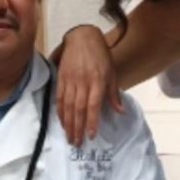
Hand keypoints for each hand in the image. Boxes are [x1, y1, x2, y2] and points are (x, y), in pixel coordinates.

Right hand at [54, 25, 122, 146]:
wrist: (82, 37)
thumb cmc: (100, 55)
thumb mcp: (111, 72)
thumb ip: (113, 93)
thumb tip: (120, 111)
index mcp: (97, 81)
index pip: (93, 105)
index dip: (91, 122)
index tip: (91, 135)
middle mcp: (82, 82)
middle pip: (78, 109)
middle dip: (77, 128)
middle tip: (77, 143)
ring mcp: (70, 80)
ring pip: (67, 106)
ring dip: (68, 124)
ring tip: (69, 137)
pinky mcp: (61, 79)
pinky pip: (59, 98)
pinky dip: (60, 112)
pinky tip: (62, 122)